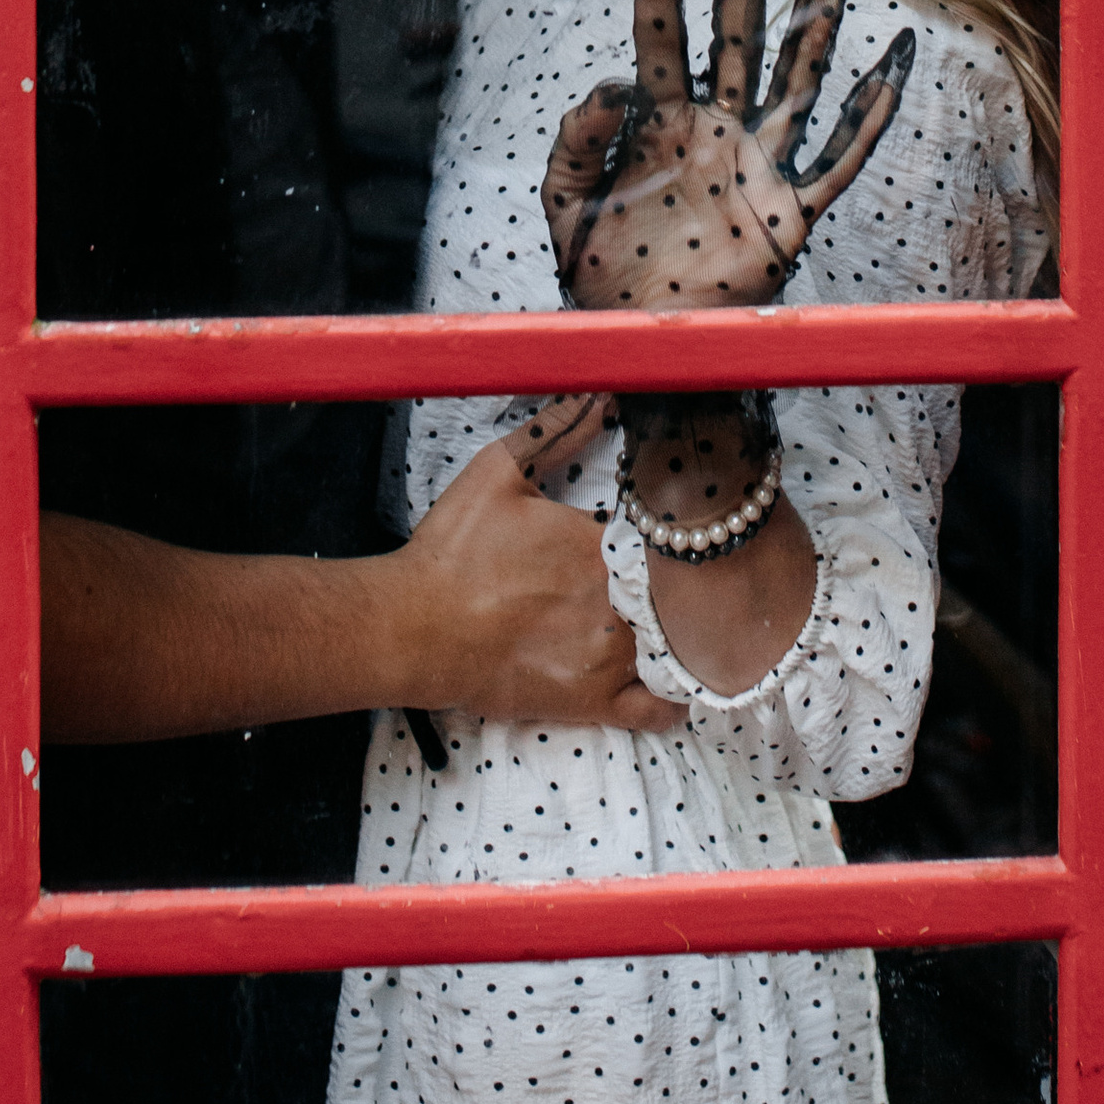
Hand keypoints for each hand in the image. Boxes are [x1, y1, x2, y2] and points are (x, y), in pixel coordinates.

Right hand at [384, 404, 669, 729]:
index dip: (672, 529)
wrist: (417, 627)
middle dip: (686, 580)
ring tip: (685, 622)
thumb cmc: (455, 549)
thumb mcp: (500, 470)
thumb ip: (556, 429)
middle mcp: (618, 599)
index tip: (670, 527)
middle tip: (683, 574)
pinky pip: (660, 710)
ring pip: (680, 645)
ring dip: (686, 632)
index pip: (666, 531)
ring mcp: (612, 655)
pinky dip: (677, 699)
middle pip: (680, 588)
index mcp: (602, 540)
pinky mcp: (596, 702)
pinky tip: (677, 680)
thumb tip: (600, 394)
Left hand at [543, 0, 914, 314]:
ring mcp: (757, 168)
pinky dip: (868, 119)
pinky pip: (838, 161)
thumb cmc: (599, 274)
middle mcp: (715, 133)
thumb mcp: (567, 201)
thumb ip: (579, 138)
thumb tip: (610, 82)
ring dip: (813, 27)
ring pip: (795, 83)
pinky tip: (890, 69)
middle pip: (737, 42)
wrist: (646, 348)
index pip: (660, 40)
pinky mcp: (789, 215)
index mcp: (658, 125)